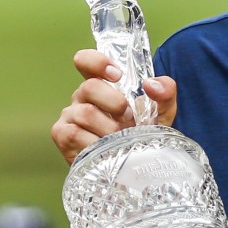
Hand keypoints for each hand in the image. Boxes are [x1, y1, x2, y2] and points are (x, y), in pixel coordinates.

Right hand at [51, 49, 177, 163]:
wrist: (133, 166)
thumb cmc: (142, 134)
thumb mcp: (161, 113)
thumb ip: (165, 93)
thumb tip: (152, 84)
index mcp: (102, 84)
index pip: (86, 61)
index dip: (97, 62)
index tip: (117, 75)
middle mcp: (82, 97)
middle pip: (89, 87)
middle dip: (115, 104)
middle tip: (129, 120)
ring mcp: (70, 115)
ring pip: (85, 113)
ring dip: (109, 128)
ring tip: (121, 139)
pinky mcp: (62, 135)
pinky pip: (74, 134)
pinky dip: (95, 143)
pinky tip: (106, 150)